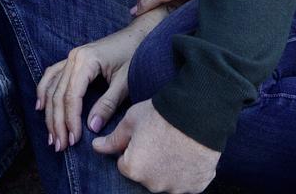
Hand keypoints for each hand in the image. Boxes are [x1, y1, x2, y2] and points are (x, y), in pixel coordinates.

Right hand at [36, 9, 168, 151]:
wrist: (137, 35)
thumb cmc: (133, 55)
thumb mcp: (124, 81)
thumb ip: (108, 104)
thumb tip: (91, 127)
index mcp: (86, 61)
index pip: (71, 96)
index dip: (70, 120)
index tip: (74, 140)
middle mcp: (74, 57)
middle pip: (58, 95)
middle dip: (58, 123)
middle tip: (60, 146)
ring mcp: (71, 57)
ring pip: (52, 88)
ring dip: (49, 114)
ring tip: (52, 137)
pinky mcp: (72, 60)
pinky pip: (52, 75)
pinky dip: (44, 91)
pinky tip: (41, 107)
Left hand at [93, 98, 219, 192]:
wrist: (199, 111)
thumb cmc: (162, 113)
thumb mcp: (132, 120)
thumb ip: (113, 138)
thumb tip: (96, 147)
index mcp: (134, 168)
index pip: (125, 163)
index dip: (133, 147)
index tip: (146, 134)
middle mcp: (153, 184)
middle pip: (146, 174)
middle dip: (150, 160)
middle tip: (162, 137)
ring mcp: (176, 188)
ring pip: (167, 180)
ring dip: (169, 168)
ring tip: (177, 143)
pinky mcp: (196, 185)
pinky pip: (187, 182)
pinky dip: (187, 171)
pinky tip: (190, 153)